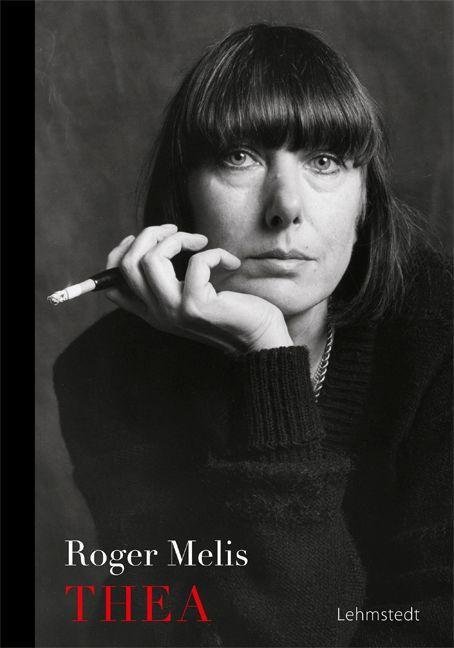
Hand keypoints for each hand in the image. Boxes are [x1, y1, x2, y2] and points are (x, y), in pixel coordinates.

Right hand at [105, 224, 293, 352]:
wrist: (258, 341)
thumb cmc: (230, 314)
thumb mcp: (190, 299)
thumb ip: (170, 283)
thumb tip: (156, 245)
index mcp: (152, 312)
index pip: (113, 284)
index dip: (120, 253)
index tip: (143, 237)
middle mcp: (157, 314)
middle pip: (129, 264)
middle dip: (150, 235)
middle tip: (176, 230)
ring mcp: (174, 311)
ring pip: (151, 259)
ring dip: (176, 238)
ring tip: (200, 241)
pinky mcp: (196, 306)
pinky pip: (196, 263)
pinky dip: (215, 253)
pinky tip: (231, 263)